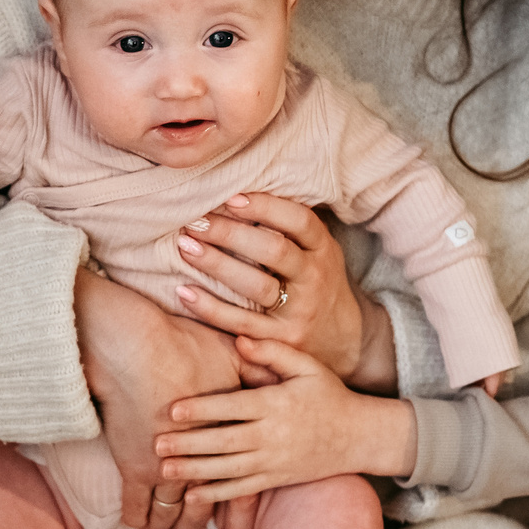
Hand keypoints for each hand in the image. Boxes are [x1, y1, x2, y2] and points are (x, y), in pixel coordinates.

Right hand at [76, 268, 244, 528]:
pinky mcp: (134, 466)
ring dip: (172, 528)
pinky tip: (142, 528)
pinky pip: (137, 507)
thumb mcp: (232, 354)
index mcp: (229, 438)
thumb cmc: (182, 344)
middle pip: (205, 506)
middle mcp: (201, 460)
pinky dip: (140, 521)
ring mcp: (165, 466)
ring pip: (172, 513)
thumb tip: (273, 381)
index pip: (242, 487)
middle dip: (202, 527)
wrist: (134, 344)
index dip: (238, 518)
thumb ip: (259, 370)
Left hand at [154, 335, 417, 502]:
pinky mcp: (276, 479)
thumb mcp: (308, 366)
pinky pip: (243, 490)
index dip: (202, 409)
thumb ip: (273, 353)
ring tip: (164, 471)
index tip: (172, 410)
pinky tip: (193, 497)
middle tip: (156, 443)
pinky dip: (218, 496)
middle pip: (224, 441)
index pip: (233, 407)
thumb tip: (239, 341)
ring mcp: (274, 461)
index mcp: (276, 404)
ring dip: (195, 471)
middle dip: (189, 444)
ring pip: (228, 470)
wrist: (360, 436)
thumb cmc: (329, 395)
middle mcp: (273, 436)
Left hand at [172, 194, 397, 391]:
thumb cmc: (316, 283)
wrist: (345, 341)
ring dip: (217, 265)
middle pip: (274, 251)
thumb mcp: (317, 251)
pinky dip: (210, 308)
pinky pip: (241, 323)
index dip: (265, 207)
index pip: (299, 221)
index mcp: (323, 249)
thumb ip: (288, 225)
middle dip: (230, 234)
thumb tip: (237, 187)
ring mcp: (299, 312)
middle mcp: (315, 279)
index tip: (229, 197)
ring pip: (256, 288)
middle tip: (194, 221)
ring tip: (184, 246)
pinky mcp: (281, 341)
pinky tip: (183, 292)